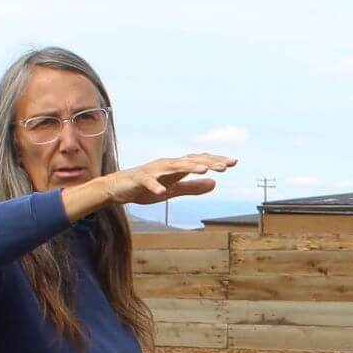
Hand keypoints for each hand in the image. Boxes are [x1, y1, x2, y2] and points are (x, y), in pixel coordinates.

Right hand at [76, 154, 235, 214]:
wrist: (118, 188)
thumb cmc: (146, 187)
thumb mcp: (173, 189)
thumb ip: (193, 187)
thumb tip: (215, 183)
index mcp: (176, 167)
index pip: (199, 162)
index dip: (215, 162)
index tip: (234, 163)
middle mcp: (167, 164)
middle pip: (190, 161)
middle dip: (208, 162)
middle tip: (226, 166)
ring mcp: (153, 170)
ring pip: (173, 166)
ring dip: (188, 168)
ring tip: (204, 170)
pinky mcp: (139, 179)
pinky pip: (148, 182)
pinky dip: (155, 185)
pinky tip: (163, 191)